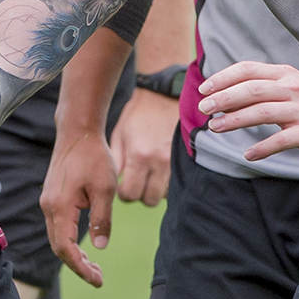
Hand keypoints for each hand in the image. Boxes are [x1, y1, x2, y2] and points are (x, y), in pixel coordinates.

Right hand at [40, 130, 116, 286]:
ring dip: (73, 254)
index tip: (97, 280)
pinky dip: (69, 241)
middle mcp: (48, 207)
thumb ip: (101, 220)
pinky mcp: (51, 197)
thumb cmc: (93, 157)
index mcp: (59, 207)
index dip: (80, 268)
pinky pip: (57, 226)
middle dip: (77, 265)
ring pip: (56, 238)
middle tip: (98, 277)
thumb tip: (100, 247)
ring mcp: (47, 202)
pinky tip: (84, 244)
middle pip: (58, 247)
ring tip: (93, 265)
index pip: (65, 249)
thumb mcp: (105, 189)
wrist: (77, 132)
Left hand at [111, 89, 178, 204]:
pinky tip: (159, 172)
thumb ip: (117, 162)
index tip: (122, 185)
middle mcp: (158, 163)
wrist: (163, 98)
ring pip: (164, 196)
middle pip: (149, 200)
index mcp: (138, 156)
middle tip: (135, 182)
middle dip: (140, 195)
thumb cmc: (137, 116)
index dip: (123, 194)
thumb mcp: (119, 136)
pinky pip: (175, 185)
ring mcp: (174, 163)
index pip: (129, 194)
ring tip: (147, 176)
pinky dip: (166, 184)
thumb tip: (114, 184)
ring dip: (154, 190)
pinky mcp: (184, 161)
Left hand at [199, 62, 298, 161]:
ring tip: (215, 127)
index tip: (204, 89)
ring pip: (262, 112)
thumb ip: (259, 92)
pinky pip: (282, 140)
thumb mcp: (289, 90)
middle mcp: (294, 89)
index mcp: (285, 75)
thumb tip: (221, 100)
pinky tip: (248, 155)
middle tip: (203, 108)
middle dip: (223, 98)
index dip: (223, 78)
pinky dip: (262, 148)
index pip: (248, 70)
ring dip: (235, 120)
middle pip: (251, 90)